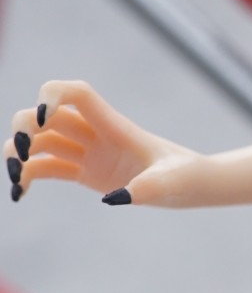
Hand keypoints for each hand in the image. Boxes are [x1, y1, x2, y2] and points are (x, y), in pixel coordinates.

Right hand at [6, 80, 194, 204]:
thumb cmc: (186, 176)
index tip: (40, 118)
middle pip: (47, 115)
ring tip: (15, 180)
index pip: (77, 94)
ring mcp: (87, 152)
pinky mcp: (84, 172)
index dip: (52, 96)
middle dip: (25, 126)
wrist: (191, 185)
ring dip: (19, 153)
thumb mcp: (173, 182)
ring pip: (41, 141)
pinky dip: (28, 177)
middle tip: (23, 153)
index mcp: (114, 126)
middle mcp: (95, 134)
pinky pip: (46, 168)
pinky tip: (19, 194)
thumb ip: (149, 187)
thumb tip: (114, 199)